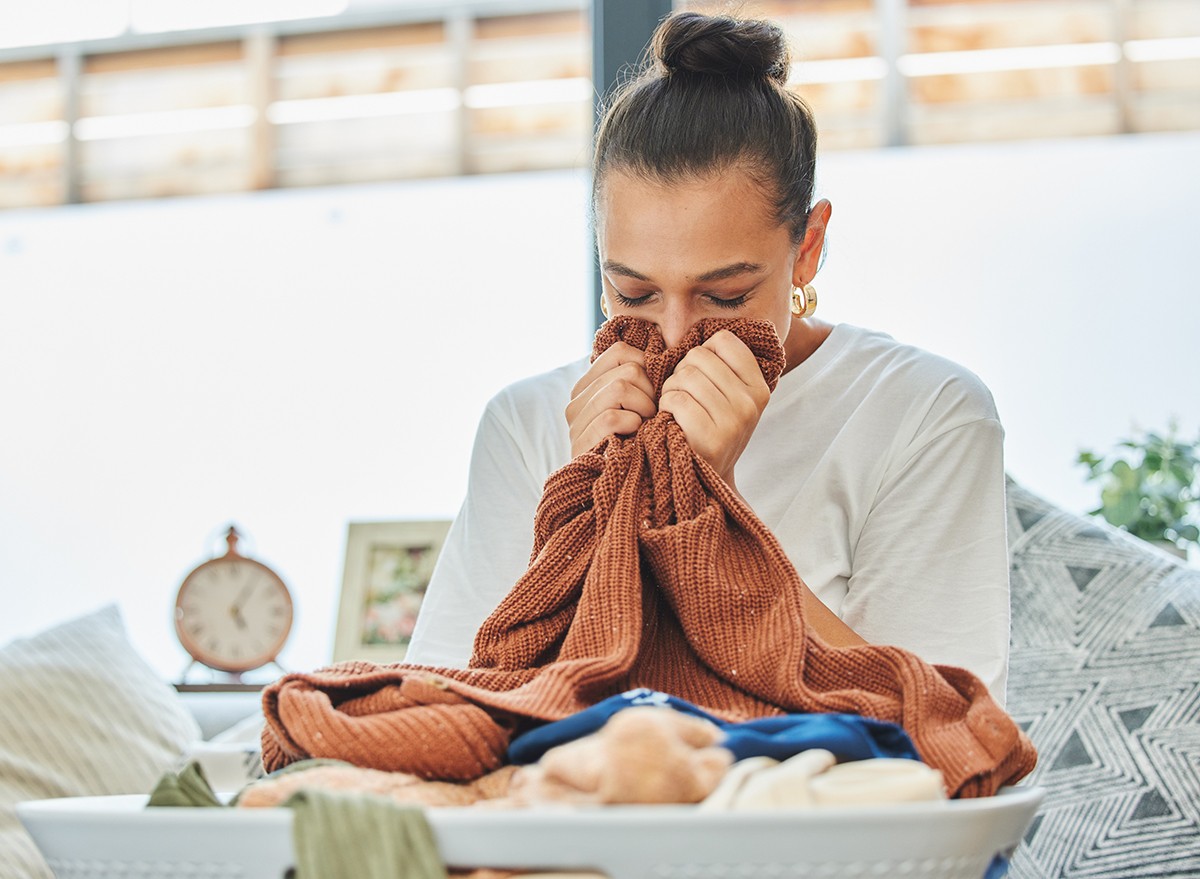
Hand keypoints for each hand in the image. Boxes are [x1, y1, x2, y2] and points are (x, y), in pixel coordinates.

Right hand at [566, 341, 657, 456]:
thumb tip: (666, 355)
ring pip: (620, 387)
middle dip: (651, 393)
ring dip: (644, 410)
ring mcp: (576, 421)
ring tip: (645, 428)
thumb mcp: (639, 410)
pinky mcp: (580, 440)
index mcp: (588, 387)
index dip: (647, 367)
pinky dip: (632, 426)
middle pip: (627, 369)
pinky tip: (635, 438)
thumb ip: (641, 383)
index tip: (656, 393)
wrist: (620, 494)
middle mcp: (577, 401)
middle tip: (652, 417)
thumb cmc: (638, 448)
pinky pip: (612, 416)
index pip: (621, 352)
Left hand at [658, 330, 770, 487]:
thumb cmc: (709, 430)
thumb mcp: (729, 398)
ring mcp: (734, 421)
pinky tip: (671, 421)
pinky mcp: (711, 437)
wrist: (704, 479)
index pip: (724, 340)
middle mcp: (751, 403)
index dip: (702, 353)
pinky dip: (665, 408)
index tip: (700, 376)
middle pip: (698, 357)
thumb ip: (724, 368)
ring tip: (676, 409)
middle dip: (681, 373)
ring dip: (670, 391)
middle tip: (682, 396)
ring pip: (684, 376)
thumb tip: (703, 330)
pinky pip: (676, 399)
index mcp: (759, 387)